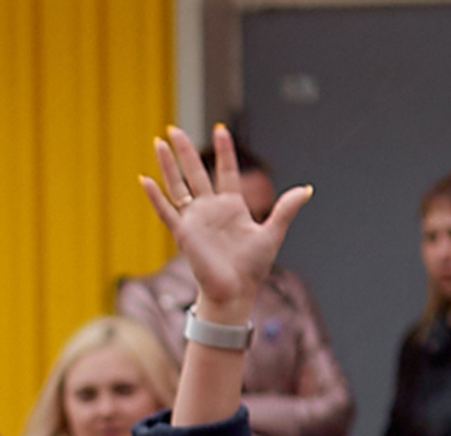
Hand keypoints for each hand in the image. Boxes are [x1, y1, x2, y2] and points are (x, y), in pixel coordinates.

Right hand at [138, 124, 308, 320]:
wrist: (234, 293)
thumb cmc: (252, 269)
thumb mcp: (273, 234)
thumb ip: (286, 209)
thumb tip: (306, 189)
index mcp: (231, 207)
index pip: (226, 170)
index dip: (224, 150)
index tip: (222, 128)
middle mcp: (210, 210)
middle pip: (195, 172)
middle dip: (185, 150)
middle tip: (173, 129)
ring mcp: (195, 220)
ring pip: (178, 186)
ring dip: (168, 164)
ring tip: (159, 142)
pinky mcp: (184, 233)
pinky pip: (166, 212)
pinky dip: (154, 197)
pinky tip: (144, 180)